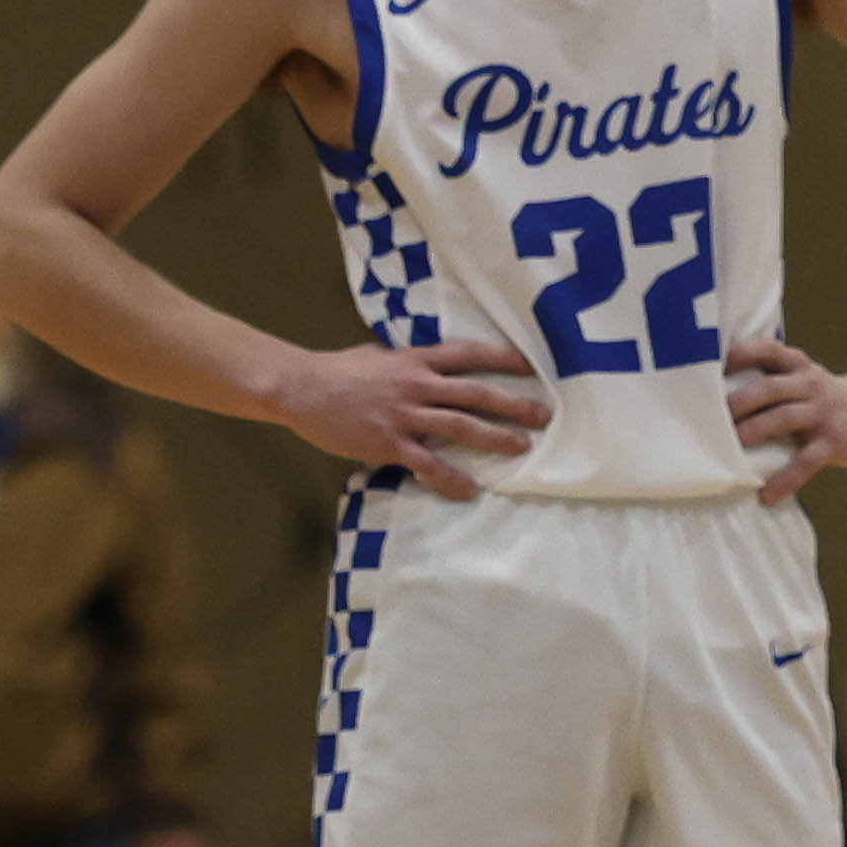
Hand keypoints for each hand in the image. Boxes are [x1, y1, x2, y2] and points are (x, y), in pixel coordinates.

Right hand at [277, 339, 550, 498]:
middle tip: (545, 415)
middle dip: (513, 404)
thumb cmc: (337, 370)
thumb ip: (404, 360)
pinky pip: (428, 464)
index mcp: (416, 360)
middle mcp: (417, 384)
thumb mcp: (377, 355)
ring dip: (495, 438)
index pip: (468, 354)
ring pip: (461, 426)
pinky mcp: (389, 443)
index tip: (531, 365)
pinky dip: (451, 479)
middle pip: (476, 393)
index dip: (502, 358)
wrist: (301, 388)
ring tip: (523, 448)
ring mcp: (405, 415)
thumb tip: (422, 361)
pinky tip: (470, 492)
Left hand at [722, 338, 846, 503]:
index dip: (741, 355)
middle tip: (710, 419)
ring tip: (729, 449)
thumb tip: (716, 391)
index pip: (768, 350)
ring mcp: (822, 413)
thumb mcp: (803, 375)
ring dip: (754, 432)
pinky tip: (766, 495)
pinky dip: (785, 479)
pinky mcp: (833, 442)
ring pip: (784, 419)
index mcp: (798, 366)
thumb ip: (771, 376)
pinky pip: (806, 462)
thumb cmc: (823, 396)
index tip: (713, 368)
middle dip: (739, 402)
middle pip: (770, 388)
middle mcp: (810, 385)